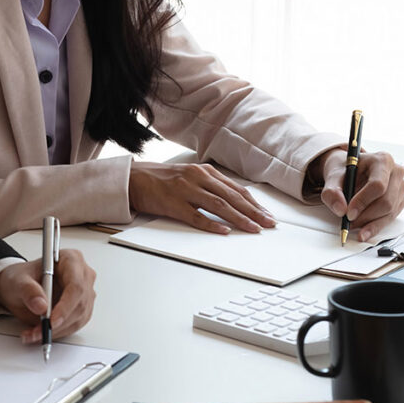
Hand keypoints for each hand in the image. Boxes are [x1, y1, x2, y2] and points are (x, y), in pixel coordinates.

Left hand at [0, 250, 96, 343]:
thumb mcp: (18, 280)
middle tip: (38, 331)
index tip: (51, 321)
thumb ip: (29, 291)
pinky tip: (41, 333)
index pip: (76, 285)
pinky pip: (74, 325)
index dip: (65, 306)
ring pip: (78, 318)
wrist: (19, 287)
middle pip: (80, 304)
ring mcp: (84, 293)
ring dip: (56, 331)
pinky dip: (57, 333)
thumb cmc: (22, 277)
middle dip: (58, 323)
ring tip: (33, 333)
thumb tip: (41, 306)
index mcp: (71, 259)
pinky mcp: (81, 309)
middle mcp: (82, 275)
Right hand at [128, 162, 276, 233]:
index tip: (268, 215)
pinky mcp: (173, 203)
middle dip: (253, 212)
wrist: (135, 178)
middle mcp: (198, 178)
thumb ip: (212, 186)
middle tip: (268, 224)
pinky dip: (211, 224)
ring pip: (218, 205)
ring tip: (252, 229)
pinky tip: (223, 231)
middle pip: (232, 197)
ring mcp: (186, 190)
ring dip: (238, 219)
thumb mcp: (192, 177)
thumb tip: (236, 202)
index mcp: (206, 172)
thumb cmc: (165, 180)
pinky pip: (195, 216)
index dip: (254, 204)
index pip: (237, 189)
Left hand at [314, 150, 403, 241]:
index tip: (349, 213)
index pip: (378, 185)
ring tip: (353, 225)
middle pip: (386, 202)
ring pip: (389, 212)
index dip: (363, 201)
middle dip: (365, 216)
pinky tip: (363, 228)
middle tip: (349, 222)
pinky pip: (390, 218)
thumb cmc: (345, 171)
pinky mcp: (400, 201)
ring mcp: (400, 187)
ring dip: (370, 223)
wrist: (350, 172)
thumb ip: (332, 191)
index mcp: (382, 160)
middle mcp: (396, 173)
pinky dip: (375, 226)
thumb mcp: (333, 177)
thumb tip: (340, 209)